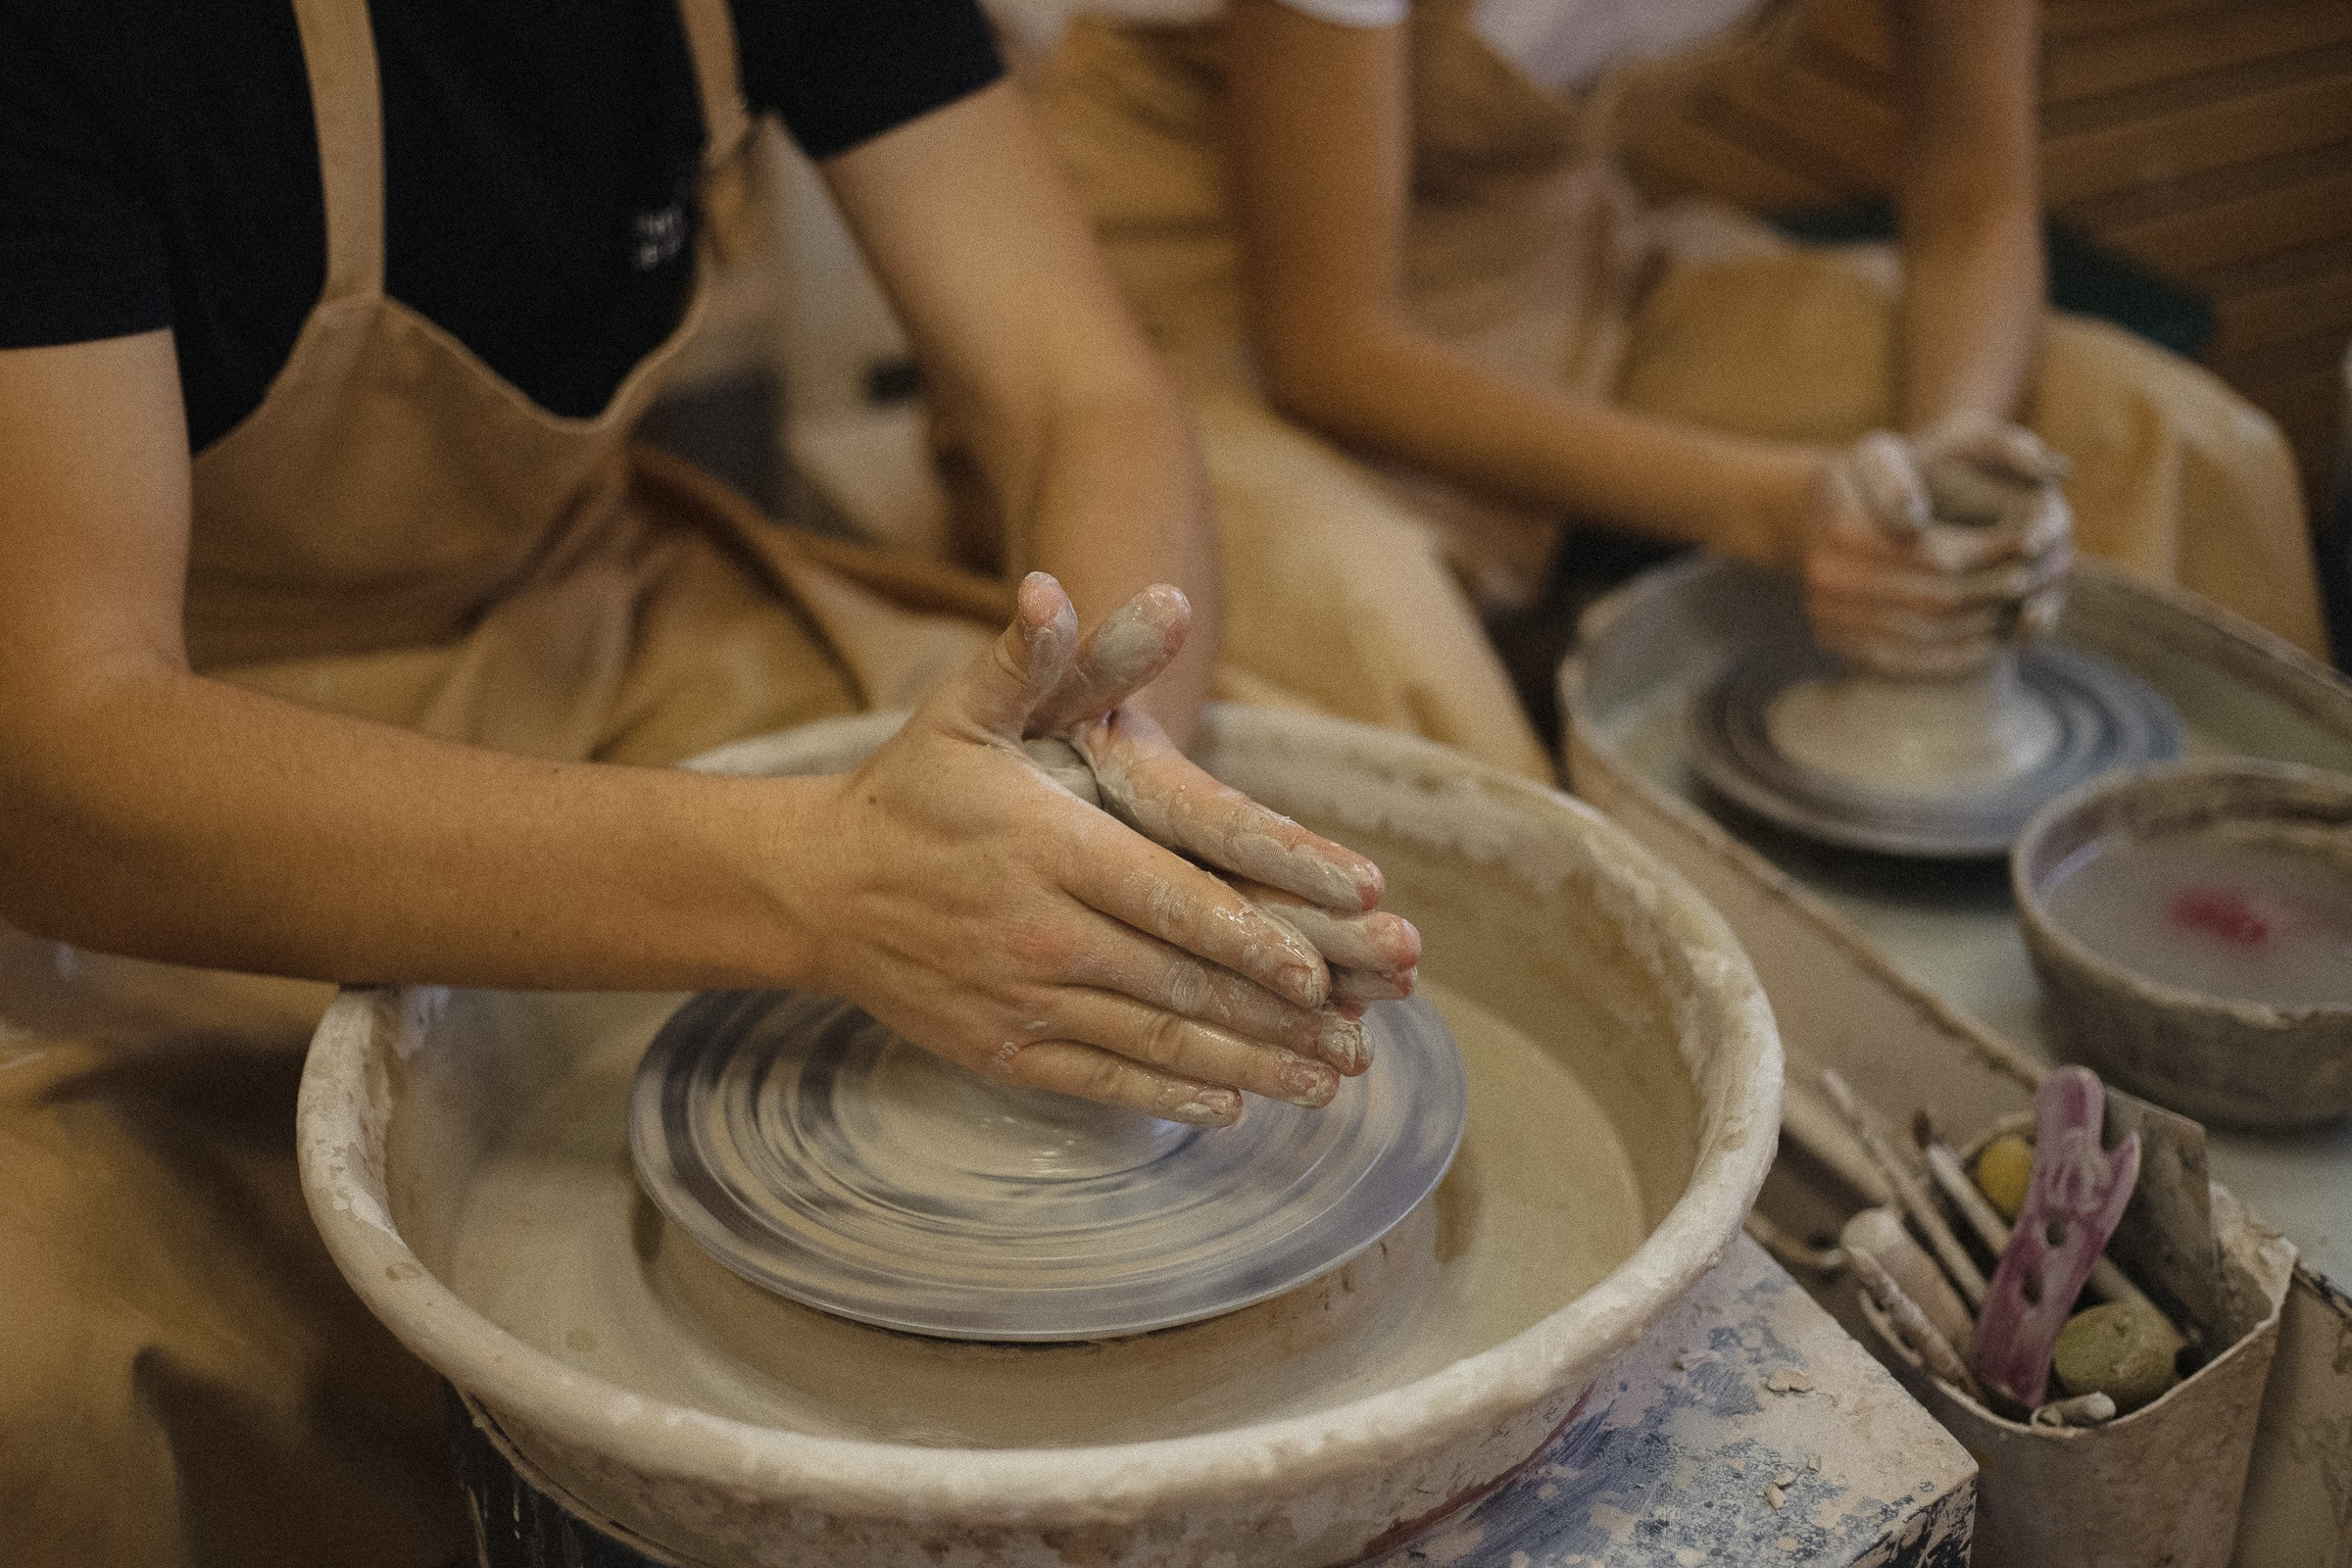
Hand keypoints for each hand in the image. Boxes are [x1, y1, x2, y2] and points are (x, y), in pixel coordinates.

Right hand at [790, 574, 1390, 1123]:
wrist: (814, 889)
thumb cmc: (909, 791)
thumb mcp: (965, 710)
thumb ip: (1033, 657)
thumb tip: (1055, 586)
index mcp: (1050, 848)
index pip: (1169, 900)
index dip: (1250, 937)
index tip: (1322, 966)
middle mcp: (1041, 933)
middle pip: (1179, 981)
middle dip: (1278, 1014)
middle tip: (1360, 1038)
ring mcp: (1021, 1001)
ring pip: (1153, 1041)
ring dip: (1248, 1065)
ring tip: (1325, 1081)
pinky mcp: (1003, 1050)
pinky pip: (1100, 1080)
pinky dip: (1169, 1097)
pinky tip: (1232, 1107)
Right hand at [1801, 420, 2071, 677]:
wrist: (1819, 516)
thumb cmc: (1865, 477)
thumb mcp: (1877, 456)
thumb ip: (1895, 480)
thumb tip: (1912, 521)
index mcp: (1842, 529)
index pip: (1934, 554)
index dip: (1989, 554)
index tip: (2030, 545)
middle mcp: (1827, 577)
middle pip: (1932, 599)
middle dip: (1990, 593)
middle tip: (2033, 583)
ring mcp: (1827, 614)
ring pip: (1922, 633)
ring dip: (1978, 627)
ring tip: (2016, 608)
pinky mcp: (1835, 641)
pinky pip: (1900, 660)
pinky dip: (1950, 655)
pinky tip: (1984, 641)